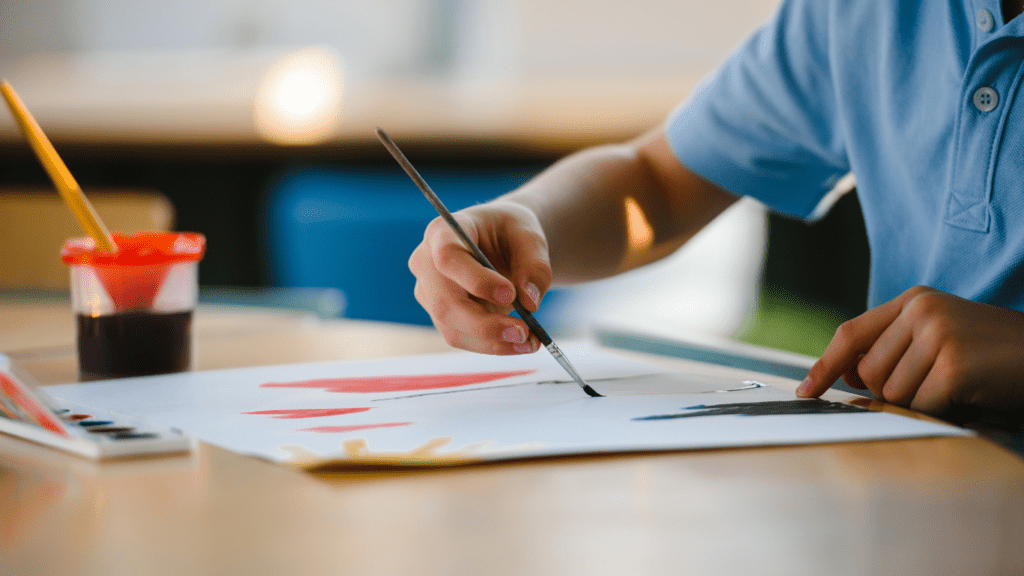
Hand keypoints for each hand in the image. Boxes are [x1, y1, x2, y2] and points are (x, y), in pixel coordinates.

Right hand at [408, 201, 550, 354]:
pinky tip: (519, 343)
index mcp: (442, 232)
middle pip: (445, 303)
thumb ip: (534, 265)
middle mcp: (426, 264)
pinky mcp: (441, 316)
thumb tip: (530, 301)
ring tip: (529, 342)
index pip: (448, 258)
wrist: (503, 243)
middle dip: (485, 324)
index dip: (476, 280)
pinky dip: (492, 345)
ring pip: (452, 328)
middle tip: (523, 332)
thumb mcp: (529, 237)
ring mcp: (429, 294)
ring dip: (492, 342)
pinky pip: (462, 338)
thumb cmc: (510, 233)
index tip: (510, 294)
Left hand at [798, 285, 1023, 416]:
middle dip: (893, 391)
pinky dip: (941, 412)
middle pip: (866, 372)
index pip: (851, 333)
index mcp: (913, 300)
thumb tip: (844, 376)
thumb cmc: (993, 354)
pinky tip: (967, 395)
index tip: (806, 391)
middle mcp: (920, 310)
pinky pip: (921, 406)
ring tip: (957, 386)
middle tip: (935, 383)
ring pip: (891, 393)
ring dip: (920, 402)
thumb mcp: (939, 336)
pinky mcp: (953, 365)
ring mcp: (937, 334)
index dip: (824, 365)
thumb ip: (892, 348)